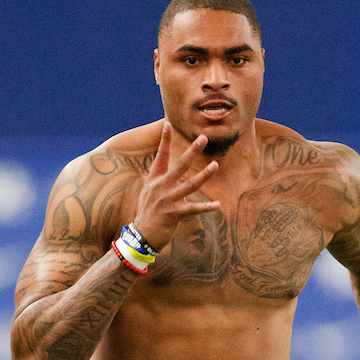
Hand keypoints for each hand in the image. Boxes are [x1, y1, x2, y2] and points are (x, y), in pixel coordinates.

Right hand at [132, 123, 220, 250]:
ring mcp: (167, 200)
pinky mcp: (173, 214)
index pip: (160, 156)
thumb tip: (177, 176)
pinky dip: (206, 208)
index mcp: (154, 179)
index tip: (168, 124)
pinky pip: (193, 209)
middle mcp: (161, 186)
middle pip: (179, 165)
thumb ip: (162, 182)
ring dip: (204, 175)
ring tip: (215, 165)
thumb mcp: (150, 192)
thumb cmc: (148, 212)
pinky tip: (217, 205)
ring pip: (189, 185)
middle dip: (192, 151)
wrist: (141, 235)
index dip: (164, 140)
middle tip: (203, 138)